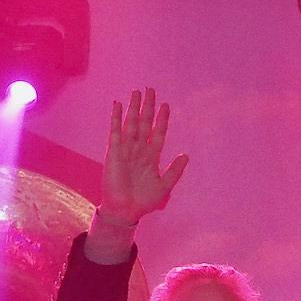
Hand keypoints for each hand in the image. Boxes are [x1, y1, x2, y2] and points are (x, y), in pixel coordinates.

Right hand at [98, 88, 188, 229]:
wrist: (125, 211)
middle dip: (148, 107)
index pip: (158, 133)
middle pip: (144, 123)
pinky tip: (118, 105)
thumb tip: (185, 155)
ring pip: (131, 124)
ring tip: (137, 92)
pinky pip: (116, 132)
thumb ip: (174, 171)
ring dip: (134, 108)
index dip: (162, 119)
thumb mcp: (164, 186)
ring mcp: (126, 150)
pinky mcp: (114, 152)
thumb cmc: (143, 201)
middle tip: (151, 90)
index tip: (166, 105)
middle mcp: (139, 150)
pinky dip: (116, 118)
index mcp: (151, 157)